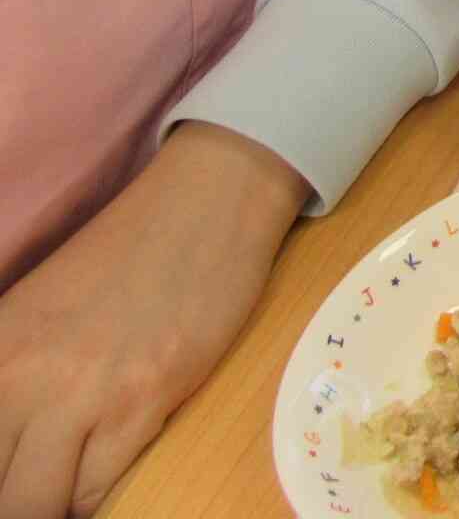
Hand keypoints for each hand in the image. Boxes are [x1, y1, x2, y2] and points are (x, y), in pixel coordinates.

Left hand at [0, 123, 306, 517]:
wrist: (204, 204)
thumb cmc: (127, 256)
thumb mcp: (34, 317)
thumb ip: (13, 384)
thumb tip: (13, 444)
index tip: (15, 472)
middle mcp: (16, 376)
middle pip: (1, 492)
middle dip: (19, 500)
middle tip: (41, 488)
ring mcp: (79, 391)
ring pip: (35, 504)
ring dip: (55, 504)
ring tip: (69, 488)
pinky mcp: (141, 399)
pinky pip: (97, 489)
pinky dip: (97, 495)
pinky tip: (105, 472)